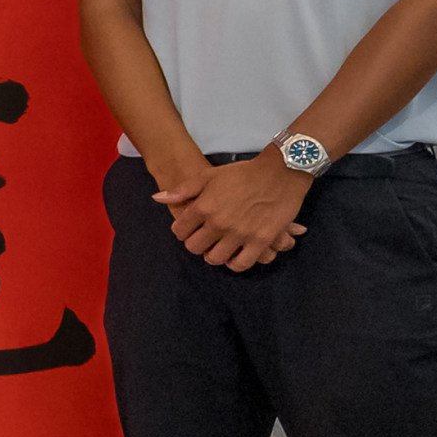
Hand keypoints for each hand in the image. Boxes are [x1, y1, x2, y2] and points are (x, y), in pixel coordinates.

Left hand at [156, 156, 309, 270]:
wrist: (279, 172)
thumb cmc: (242, 173)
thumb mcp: (208, 176)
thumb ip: (182, 190)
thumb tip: (157, 198)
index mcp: (203, 207)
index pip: (179, 231)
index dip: (182, 231)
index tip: (189, 229)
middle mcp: (219, 223)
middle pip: (195, 247)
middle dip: (196, 244)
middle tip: (204, 239)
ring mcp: (240, 233)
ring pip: (215, 258)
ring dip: (214, 255)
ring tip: (218, 248)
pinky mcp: (260, 241)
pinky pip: (241, 263)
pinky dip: (235, 264)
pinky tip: (234, 257)